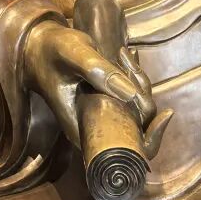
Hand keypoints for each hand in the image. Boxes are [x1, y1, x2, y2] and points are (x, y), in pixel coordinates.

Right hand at [23, 20, 158, 149]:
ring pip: (133, 111)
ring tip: (123, 56)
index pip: (125, 153)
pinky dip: (133, 80)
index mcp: (82, 129)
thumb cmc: (52, 50)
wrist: (36, 46)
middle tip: (129, 65)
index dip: (150, 140)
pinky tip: (128, 58)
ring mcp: (97, 116)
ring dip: (138, 83)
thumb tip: (131, 94)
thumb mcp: (75, 54)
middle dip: (144, 98)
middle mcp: (91, 129)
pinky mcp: (100, 103)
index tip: (164, 114)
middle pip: (136, 130)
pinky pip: (127, 99)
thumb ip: (99, 72)